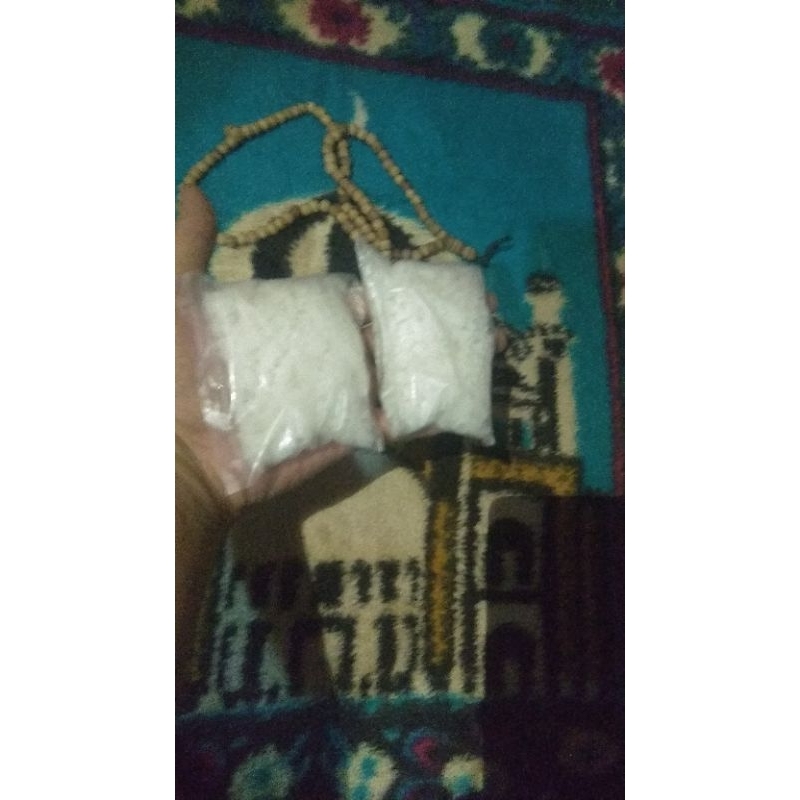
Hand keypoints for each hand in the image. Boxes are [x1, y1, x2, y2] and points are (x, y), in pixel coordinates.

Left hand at [175, 185, 507, 511]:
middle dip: (432, 324)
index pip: (353, 302)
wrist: (180, 457)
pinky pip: (392, 423)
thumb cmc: (180, 377)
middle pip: (386, 338)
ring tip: (492, 344)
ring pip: (399, 377)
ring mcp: (338, 401)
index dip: (391, 289)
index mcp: (295, 329)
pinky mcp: (346, 436)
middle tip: (481, 309)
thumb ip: (189, 251)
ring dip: (443, 363)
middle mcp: (323, 361)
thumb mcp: (179, 303)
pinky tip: (466, 395)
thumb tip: (194, 190)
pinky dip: (427, 413)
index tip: (431, 276)